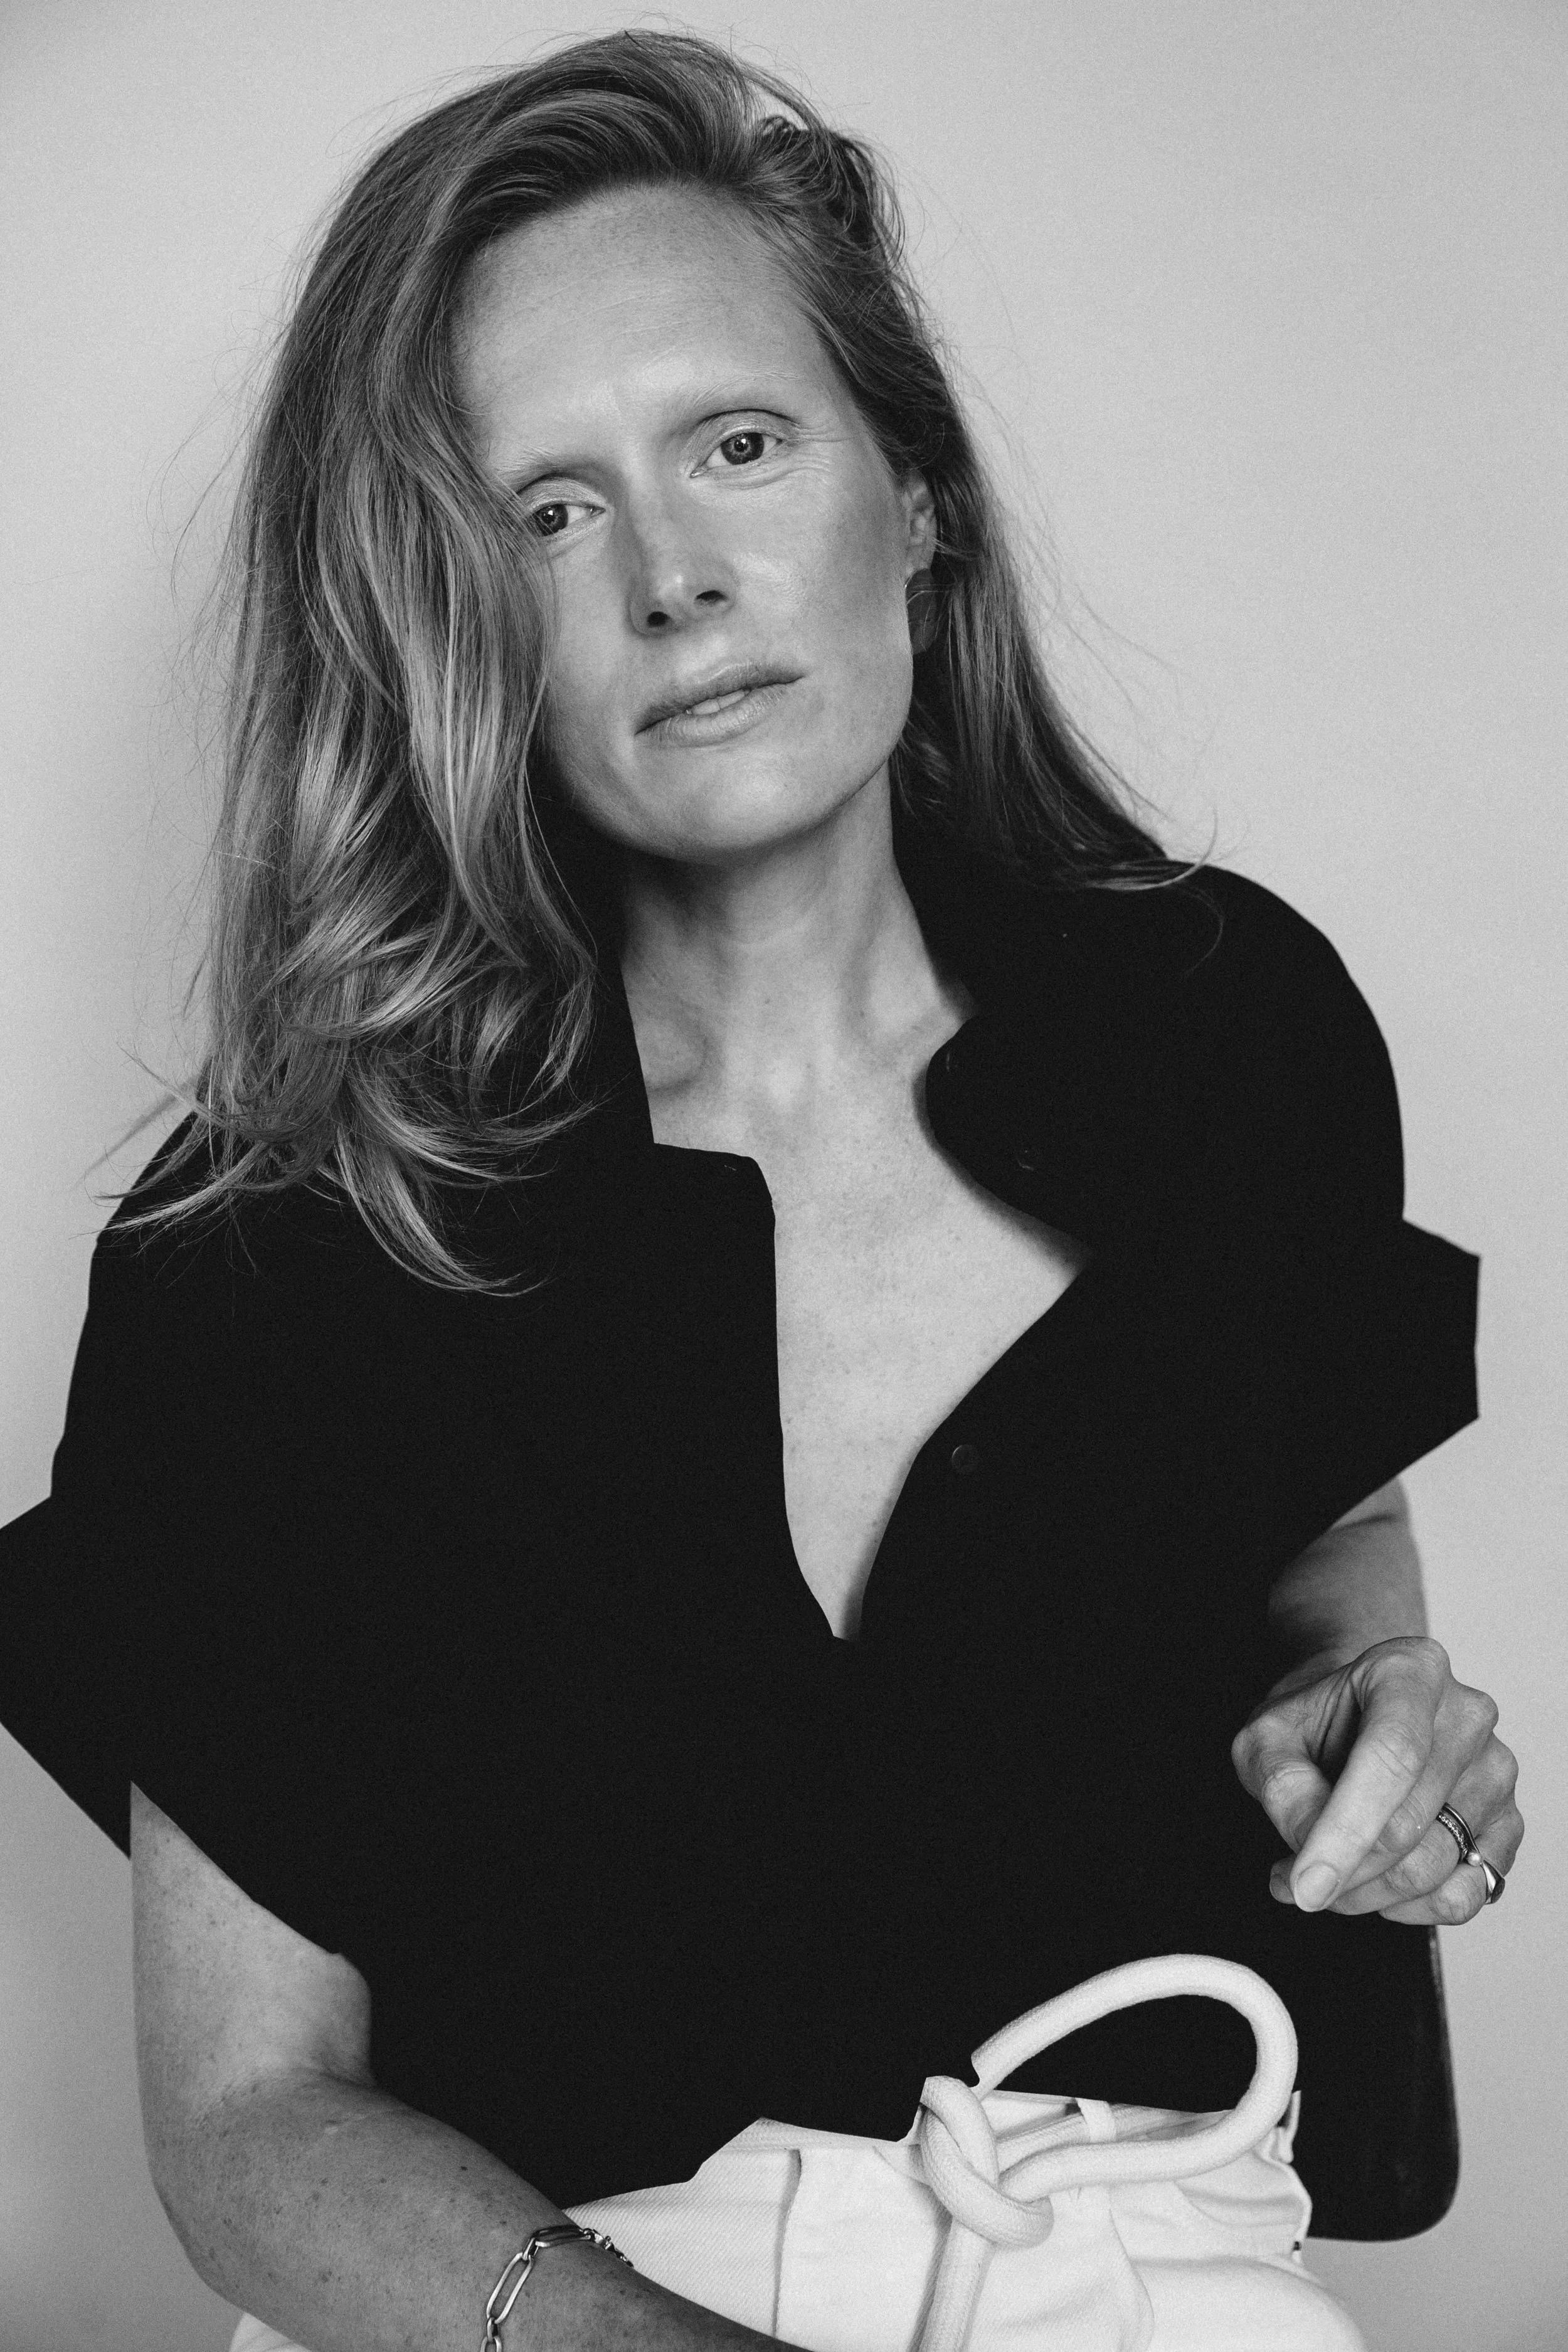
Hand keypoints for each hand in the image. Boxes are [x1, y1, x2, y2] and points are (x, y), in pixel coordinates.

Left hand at [1231, 1635, 1522, 1923]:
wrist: (1354, 1715)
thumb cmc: (1313, 1722)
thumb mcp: (1267, 1736)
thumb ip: (1281, 1785)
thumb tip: (1314, 1856)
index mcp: (1410, 1670)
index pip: (1391, 1756)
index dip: (1346, 1830)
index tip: (1305, 1887)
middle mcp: (1466, 1715)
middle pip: (1407, 1824)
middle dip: (1343, 1873)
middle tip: (1297, 1883)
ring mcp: (1495, 1769)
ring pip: (1434, 1867)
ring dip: (1367, 1894)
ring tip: (1326, 1876)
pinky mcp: (1508, 1820)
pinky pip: (1468, 1892)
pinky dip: (1412, 1909)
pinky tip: (1373, 1887)